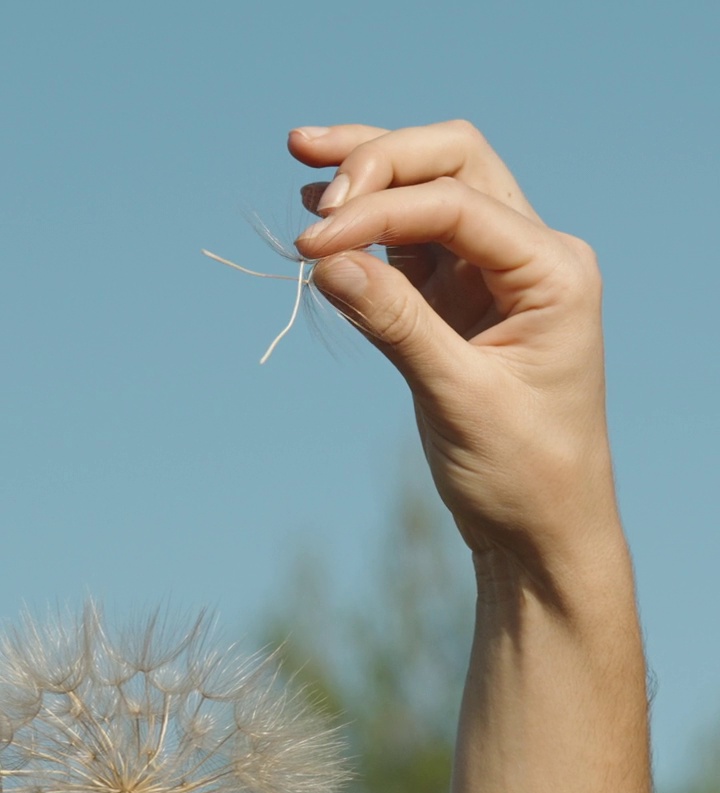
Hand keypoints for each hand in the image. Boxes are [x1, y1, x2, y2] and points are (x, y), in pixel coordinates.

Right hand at [289, 122, 620, 605]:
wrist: (540, 532)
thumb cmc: (522, 473)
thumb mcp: (458, 397)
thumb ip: (397, 322)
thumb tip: (324, 258)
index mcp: (552, 271)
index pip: (456, 204)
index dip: (379, 210)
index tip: (315, 243)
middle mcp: (531, 257)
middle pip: (452, 164)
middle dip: (381, 158)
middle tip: (310, 168)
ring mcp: (495, 277)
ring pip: (431, 192)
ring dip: (372, 175)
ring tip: (303, 157)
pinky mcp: (461, 304)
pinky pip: (412, 246)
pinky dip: (370, 231)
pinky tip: (324, 222)